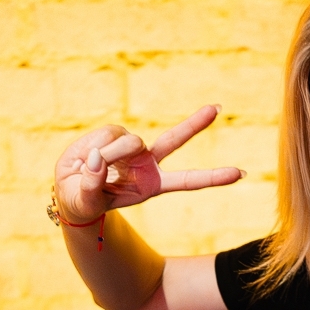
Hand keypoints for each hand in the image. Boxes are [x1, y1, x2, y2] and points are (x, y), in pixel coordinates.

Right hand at [52, 107, 241, 225]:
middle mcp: (148, 163)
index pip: (187, 180)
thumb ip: (91, 185)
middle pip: (175, 140)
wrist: (70, 188)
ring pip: (127, 140)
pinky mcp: (115, 134)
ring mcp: (133, 147)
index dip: (213, 177)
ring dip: (107, 154)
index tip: (240, 173)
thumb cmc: (83, 202)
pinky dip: (95, 145)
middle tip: (218, 108)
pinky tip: (88, 156)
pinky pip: (108, 134)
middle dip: (195, 123)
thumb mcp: (85, 202)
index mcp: (152, 185)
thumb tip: (98, 160)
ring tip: (91, 168)